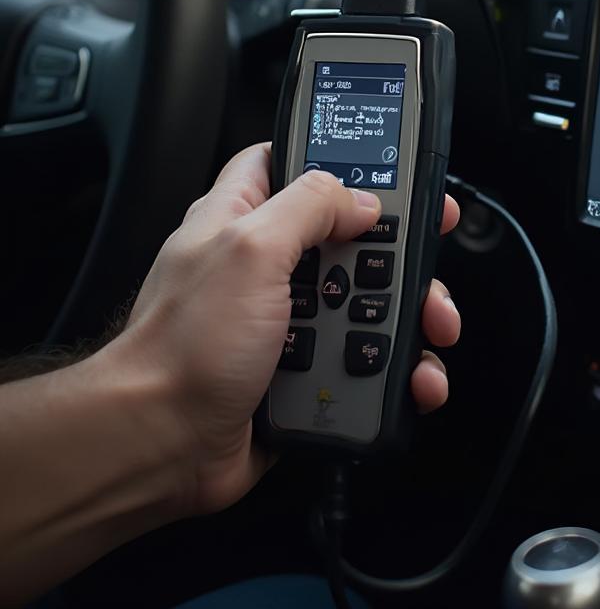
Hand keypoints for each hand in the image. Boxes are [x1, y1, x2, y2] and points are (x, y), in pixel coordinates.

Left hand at [113, 142, 460, 515]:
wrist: (163, 446)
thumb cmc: (183, 349)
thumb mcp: (251, 250)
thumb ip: (309, 206)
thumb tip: (362, 199)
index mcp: (244, 219)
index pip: (293, 163)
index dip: (341, 162)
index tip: (392, 172)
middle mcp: (269, 266)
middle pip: (353, 236)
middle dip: (399, 252)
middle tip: (420, 265)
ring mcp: (291, 319)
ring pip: (371, 301)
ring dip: (409, 317)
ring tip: (427, 330)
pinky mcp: (308, 368)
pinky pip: (369, 359)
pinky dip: (398, 369)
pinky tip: (411, 376)